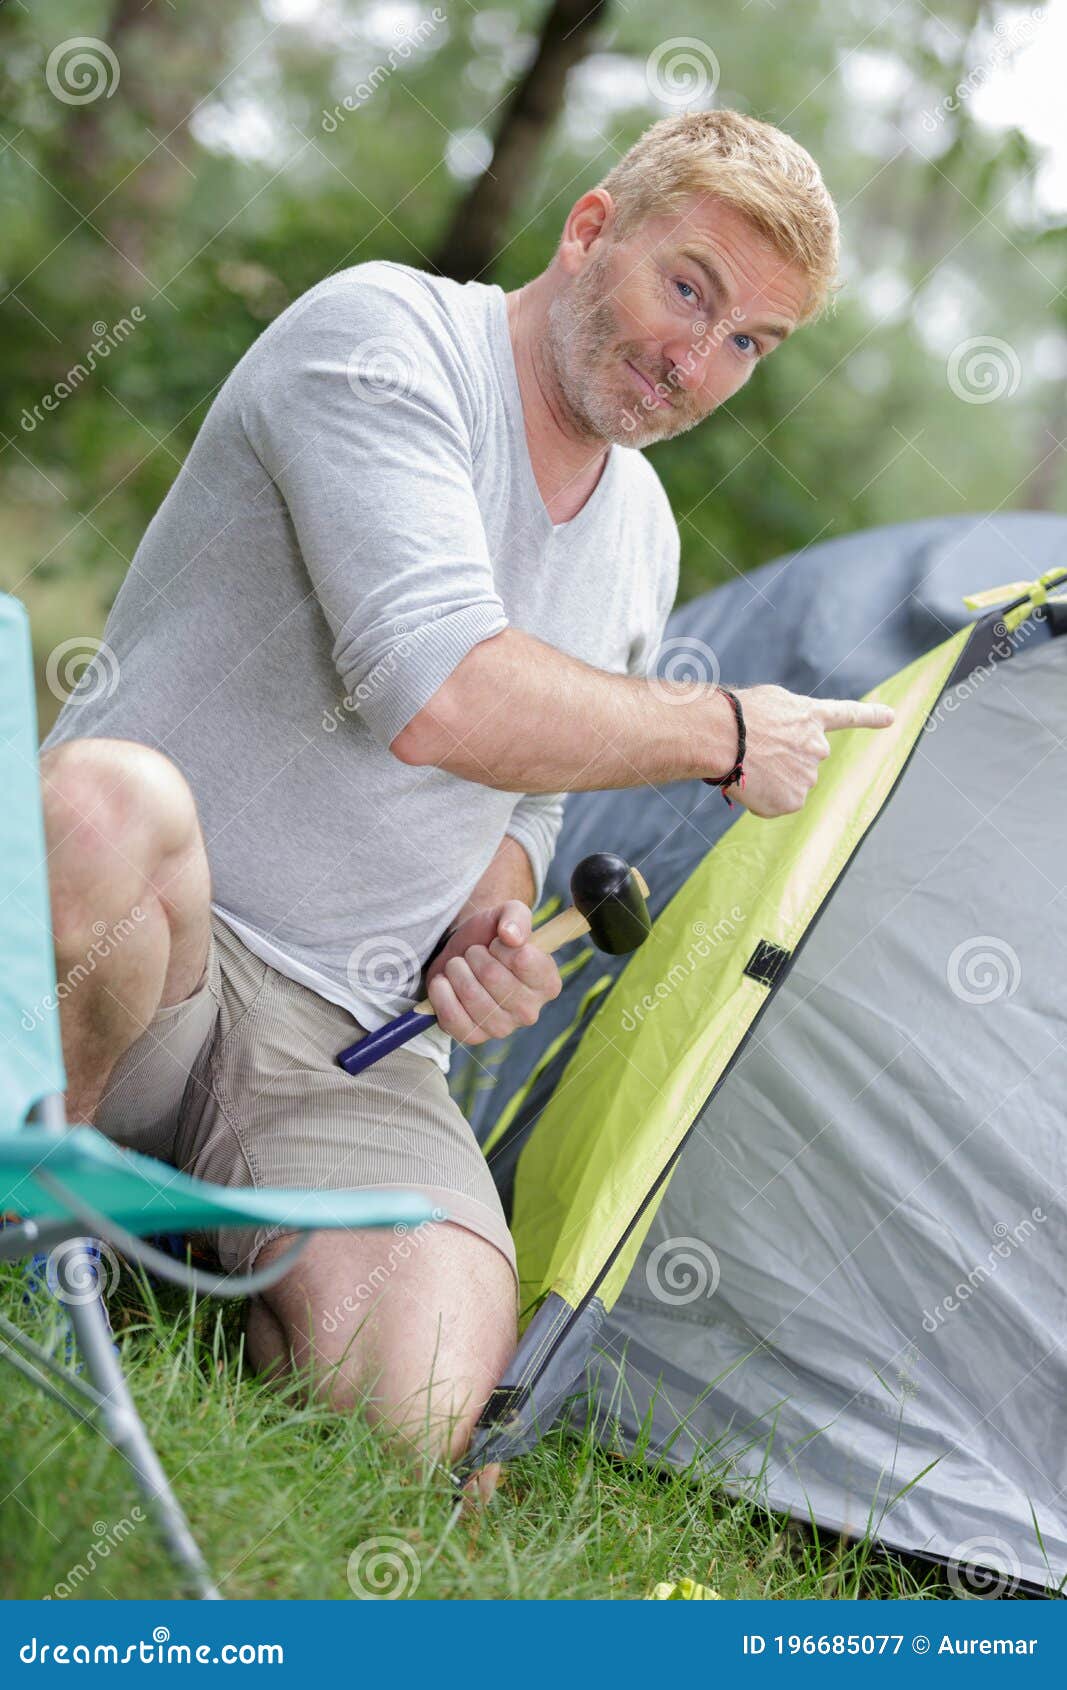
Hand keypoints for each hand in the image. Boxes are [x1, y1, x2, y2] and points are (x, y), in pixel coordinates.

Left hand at [423, 899, 561, 1046]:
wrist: (464, 952)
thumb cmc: (492, 935)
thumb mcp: (508, 913)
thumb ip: (516, 917)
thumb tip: (511, 935)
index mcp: (548, 982)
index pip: (522, 959)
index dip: (501, 945)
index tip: (497, 943)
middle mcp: (530, 1011)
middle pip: (492, 976)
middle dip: (474, 955)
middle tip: (474, 953)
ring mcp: (502, 1028)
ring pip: (470, 994)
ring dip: (456, 970)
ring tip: (459, 965)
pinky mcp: (474, 1037)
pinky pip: (452, 1017)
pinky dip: (441, 993)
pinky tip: (445, 982)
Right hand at [725, 686, 895, 817]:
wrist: (725, 736)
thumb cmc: (736, 715)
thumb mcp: (768, 703)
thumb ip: (786, 721)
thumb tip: (780, 744)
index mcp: (810, 716)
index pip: (847, 715)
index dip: (871, 716)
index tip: (892, 717)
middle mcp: (818, 747)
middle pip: (804, 761)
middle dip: (785, 761)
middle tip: (757, 754)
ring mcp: (808, 776)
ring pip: (790, 784)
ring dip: (771, 780)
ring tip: (749, 766)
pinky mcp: (794, 801)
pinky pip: (776, 804)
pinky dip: (761, 800)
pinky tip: (749, 784)